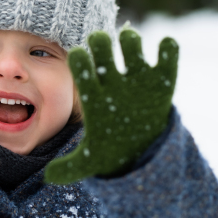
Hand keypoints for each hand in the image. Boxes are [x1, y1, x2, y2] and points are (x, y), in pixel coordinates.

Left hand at [44, 28, 178, 183]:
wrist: (141, 147)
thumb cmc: (111, 148)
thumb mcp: (91, 160)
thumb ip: (71, 167)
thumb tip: (49, 178)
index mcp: (95, 93)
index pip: (82, 70)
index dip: (79, 62)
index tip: (77, 57)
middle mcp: (114, 79)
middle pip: (103, 50)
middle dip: (100, 43)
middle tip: (99, 40)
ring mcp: (139, 77)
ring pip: (131, 45)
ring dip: (130, 39)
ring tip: (128, 40)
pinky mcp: (163, 79)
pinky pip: (167, 56)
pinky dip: (168, 49)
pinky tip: (165, 47)